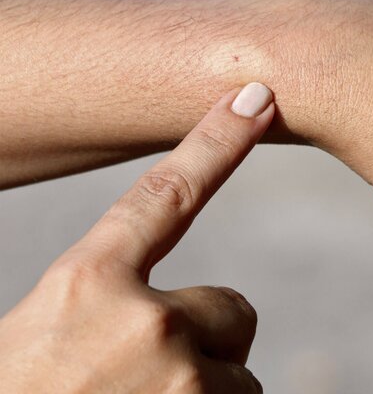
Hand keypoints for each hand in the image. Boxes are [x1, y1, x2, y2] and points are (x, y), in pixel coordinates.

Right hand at [0, 83, 273, 392]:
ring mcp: (183, 380)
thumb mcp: (48, 335)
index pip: (168, 192)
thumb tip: (182, 308)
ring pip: (238, 371)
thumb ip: (112, 303)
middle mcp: (144, 322)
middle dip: (205, 339)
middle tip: (140, 378)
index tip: (258, 96)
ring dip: (204, 392)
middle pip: (233, 309)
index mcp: (86, 285)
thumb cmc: (27, 389)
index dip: (217, 140)